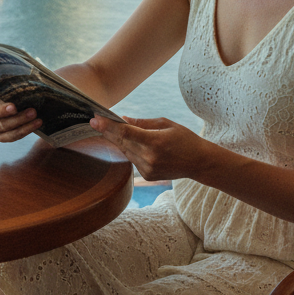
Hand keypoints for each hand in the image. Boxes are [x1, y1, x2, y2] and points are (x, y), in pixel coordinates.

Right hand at [0, 87, 41, 142]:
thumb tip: (23, 74)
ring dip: (19, 120)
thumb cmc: (16, 94)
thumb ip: (13, 82)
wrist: (26, 109)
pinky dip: (26, 129)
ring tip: (33, 113)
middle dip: (1, 111)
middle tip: (15, 107)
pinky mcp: (2, 136)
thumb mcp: (13, 86)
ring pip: (2, 126)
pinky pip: (12, 136)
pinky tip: (37, 122)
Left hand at [89, 115, 209, 182]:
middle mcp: (150, 157)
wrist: (199, 163)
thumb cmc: (185, 139)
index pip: (126, 132)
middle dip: (107, 131)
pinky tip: (130, 143)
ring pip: (125, 151)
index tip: (95, 119)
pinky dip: (129, 150)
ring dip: (117, 140)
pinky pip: (132, 159)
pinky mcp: (148, 175)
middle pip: (121, 142)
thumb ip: (143, 123)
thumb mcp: (166, 124)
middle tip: (94, 121)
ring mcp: (148, 169)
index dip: (108, 126)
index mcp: (155, 141)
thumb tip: (122, 119)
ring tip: (109, 129)